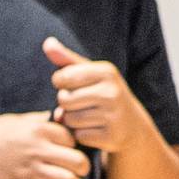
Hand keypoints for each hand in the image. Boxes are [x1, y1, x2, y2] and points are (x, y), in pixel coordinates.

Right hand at [0, 111, 89, 178]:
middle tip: (81, 170)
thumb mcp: (16, 120)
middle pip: (76, 160)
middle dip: (83, 167)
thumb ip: (40, 120)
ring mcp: (29, 171)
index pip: (71, 138)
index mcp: (37, 130)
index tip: (70, 150)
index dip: (74, 145)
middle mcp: (37, 150)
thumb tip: (61, 116)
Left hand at [44, 36, 154, 153]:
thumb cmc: (103, 93)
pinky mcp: (111, 135)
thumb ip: (66, 60)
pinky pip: (79, 136)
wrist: (131, 124)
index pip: (62, 77)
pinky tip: (94, 129)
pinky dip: (81, 134)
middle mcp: (111, 91)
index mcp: (106, 71)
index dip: (61, 84)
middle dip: (67, 103)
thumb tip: (47, 42)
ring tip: (88, 115)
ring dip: (72, 120)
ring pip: (70, 119)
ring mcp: (113, 114)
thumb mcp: (89, 73)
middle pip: (64, 100)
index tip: (73, 85)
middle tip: (82, 103)